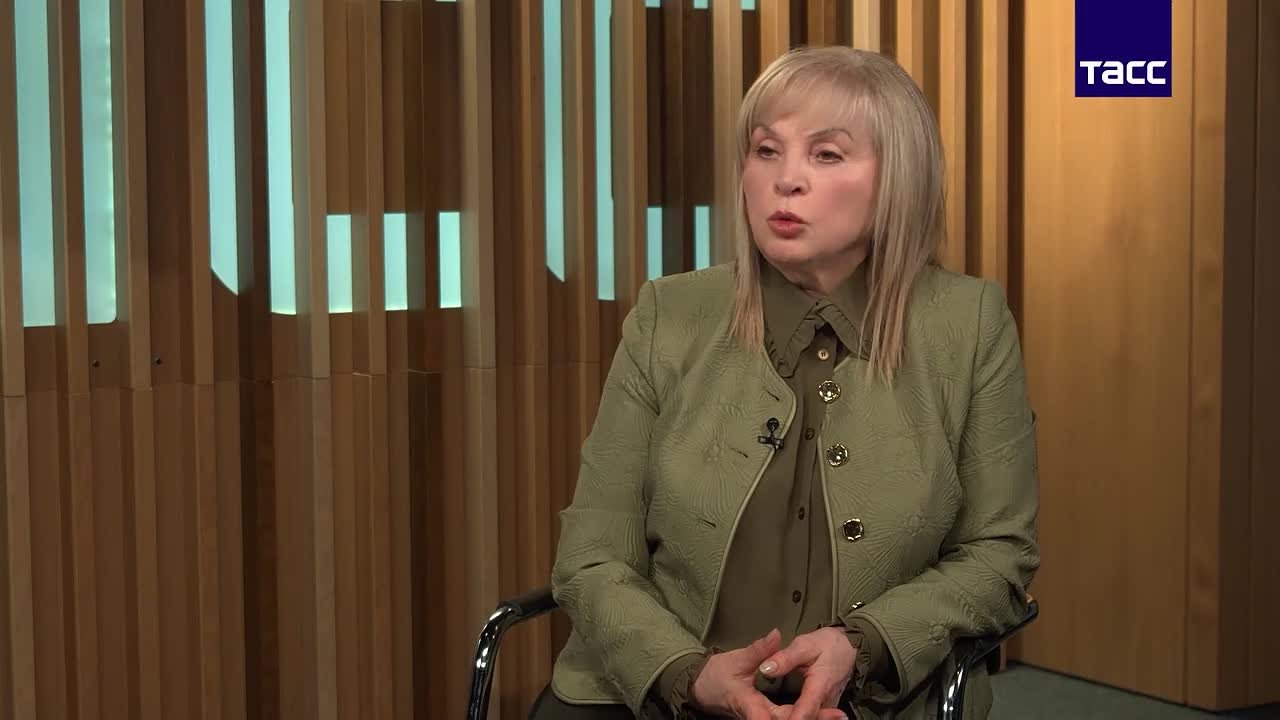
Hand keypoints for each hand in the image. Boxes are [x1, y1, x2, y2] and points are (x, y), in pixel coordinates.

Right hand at [689, 629, 848, 719]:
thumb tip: (776, 634)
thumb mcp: (736, 660)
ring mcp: (762, 717)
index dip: (790, 717)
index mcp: (748, 704)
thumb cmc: (717, 676)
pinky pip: (785, 718)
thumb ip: (758, 650)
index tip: (804, 716)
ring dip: (811, 717)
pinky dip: (803, 715)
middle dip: (811, 718)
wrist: (702, 689)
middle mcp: (757, 715)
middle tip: (838, 714)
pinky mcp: (766, 716)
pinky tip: (821, 713)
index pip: (767, 717)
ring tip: (837, 715)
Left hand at [757, 627, 855, 719]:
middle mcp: (826, 703)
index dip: (791, 719)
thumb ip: (785, 658)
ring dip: (791, 715)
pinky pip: (812, 716)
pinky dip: (799, 715)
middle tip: (767, 714)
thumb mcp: (805, 645)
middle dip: (786, 717)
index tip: (772, 718)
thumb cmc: (828, 645)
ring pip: (810, 718)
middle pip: (806, 719)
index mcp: (820, 687)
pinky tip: (784, 712)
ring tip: (771, 713)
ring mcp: (827, 707)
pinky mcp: (826, 708)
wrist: (849, 648)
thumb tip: (765, 669)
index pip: (805, 711)